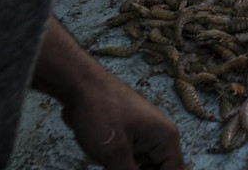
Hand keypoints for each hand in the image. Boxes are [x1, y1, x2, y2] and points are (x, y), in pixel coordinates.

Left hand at [61, 71, 184, 169]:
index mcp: (166, 138)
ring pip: (144, 166)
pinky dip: (122, 166)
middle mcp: (161, 136)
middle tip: (116, 168)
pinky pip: (133, 159)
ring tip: (110, 163)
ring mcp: (145, 135)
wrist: (81, 85)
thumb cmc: (101, 114)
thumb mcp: (114, 153)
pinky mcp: (131, 135)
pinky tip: (105, 161)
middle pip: (160, 169)